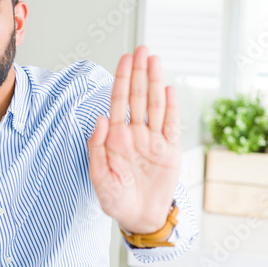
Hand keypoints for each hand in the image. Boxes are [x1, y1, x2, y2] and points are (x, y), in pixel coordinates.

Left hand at [87, 46, 180, 233]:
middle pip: (138, 97)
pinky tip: (168, 89)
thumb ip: (96, 147)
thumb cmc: (116, 199)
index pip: (119, 101)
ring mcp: (153, 141)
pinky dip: (171, 107)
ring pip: (155, 105)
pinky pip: (170, 124)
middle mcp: (136, 134)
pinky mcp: (169, 151)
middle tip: (141, 49)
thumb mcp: (99, 176)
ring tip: (154, 60)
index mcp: (116, 138)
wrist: (139, 218)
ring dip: (154, 82)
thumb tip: (102, 117)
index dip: (122, 79)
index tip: (125, 59)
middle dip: (139, 72)